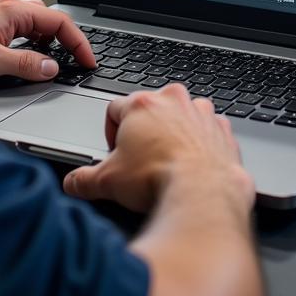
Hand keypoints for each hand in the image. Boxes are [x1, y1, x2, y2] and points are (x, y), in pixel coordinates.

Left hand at [0, 0, 95, 86]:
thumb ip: (25, 65)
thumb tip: (52, 68)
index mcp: (13, 10)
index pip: (59, 21)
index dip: (78, 42)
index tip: (88, 60)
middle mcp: (8, 8)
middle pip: (50, 20)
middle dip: (67, 40)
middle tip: (77, 62)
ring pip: (36, 25)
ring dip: (50, 42)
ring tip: (58, 62)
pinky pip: (23, 31)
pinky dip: (34, 44)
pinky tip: (31, 58)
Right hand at [63, 83, 254, 212]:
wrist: (203, 195)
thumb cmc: (157, 179)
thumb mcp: (107, 182)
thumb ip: (83, 179)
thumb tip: (72, 182)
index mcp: (143, 104)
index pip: (115, 108)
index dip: (110, 131)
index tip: (115, 151)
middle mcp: (174, 101)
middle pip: (150, 110)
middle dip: (143, 132)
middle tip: (140, 159)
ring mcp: (202, 113)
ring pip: (181, 117)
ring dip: (173, 134)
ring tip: (167, 163)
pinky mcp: (222, 130)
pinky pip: (207, 131)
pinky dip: (199, 144)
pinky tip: (192, 166)